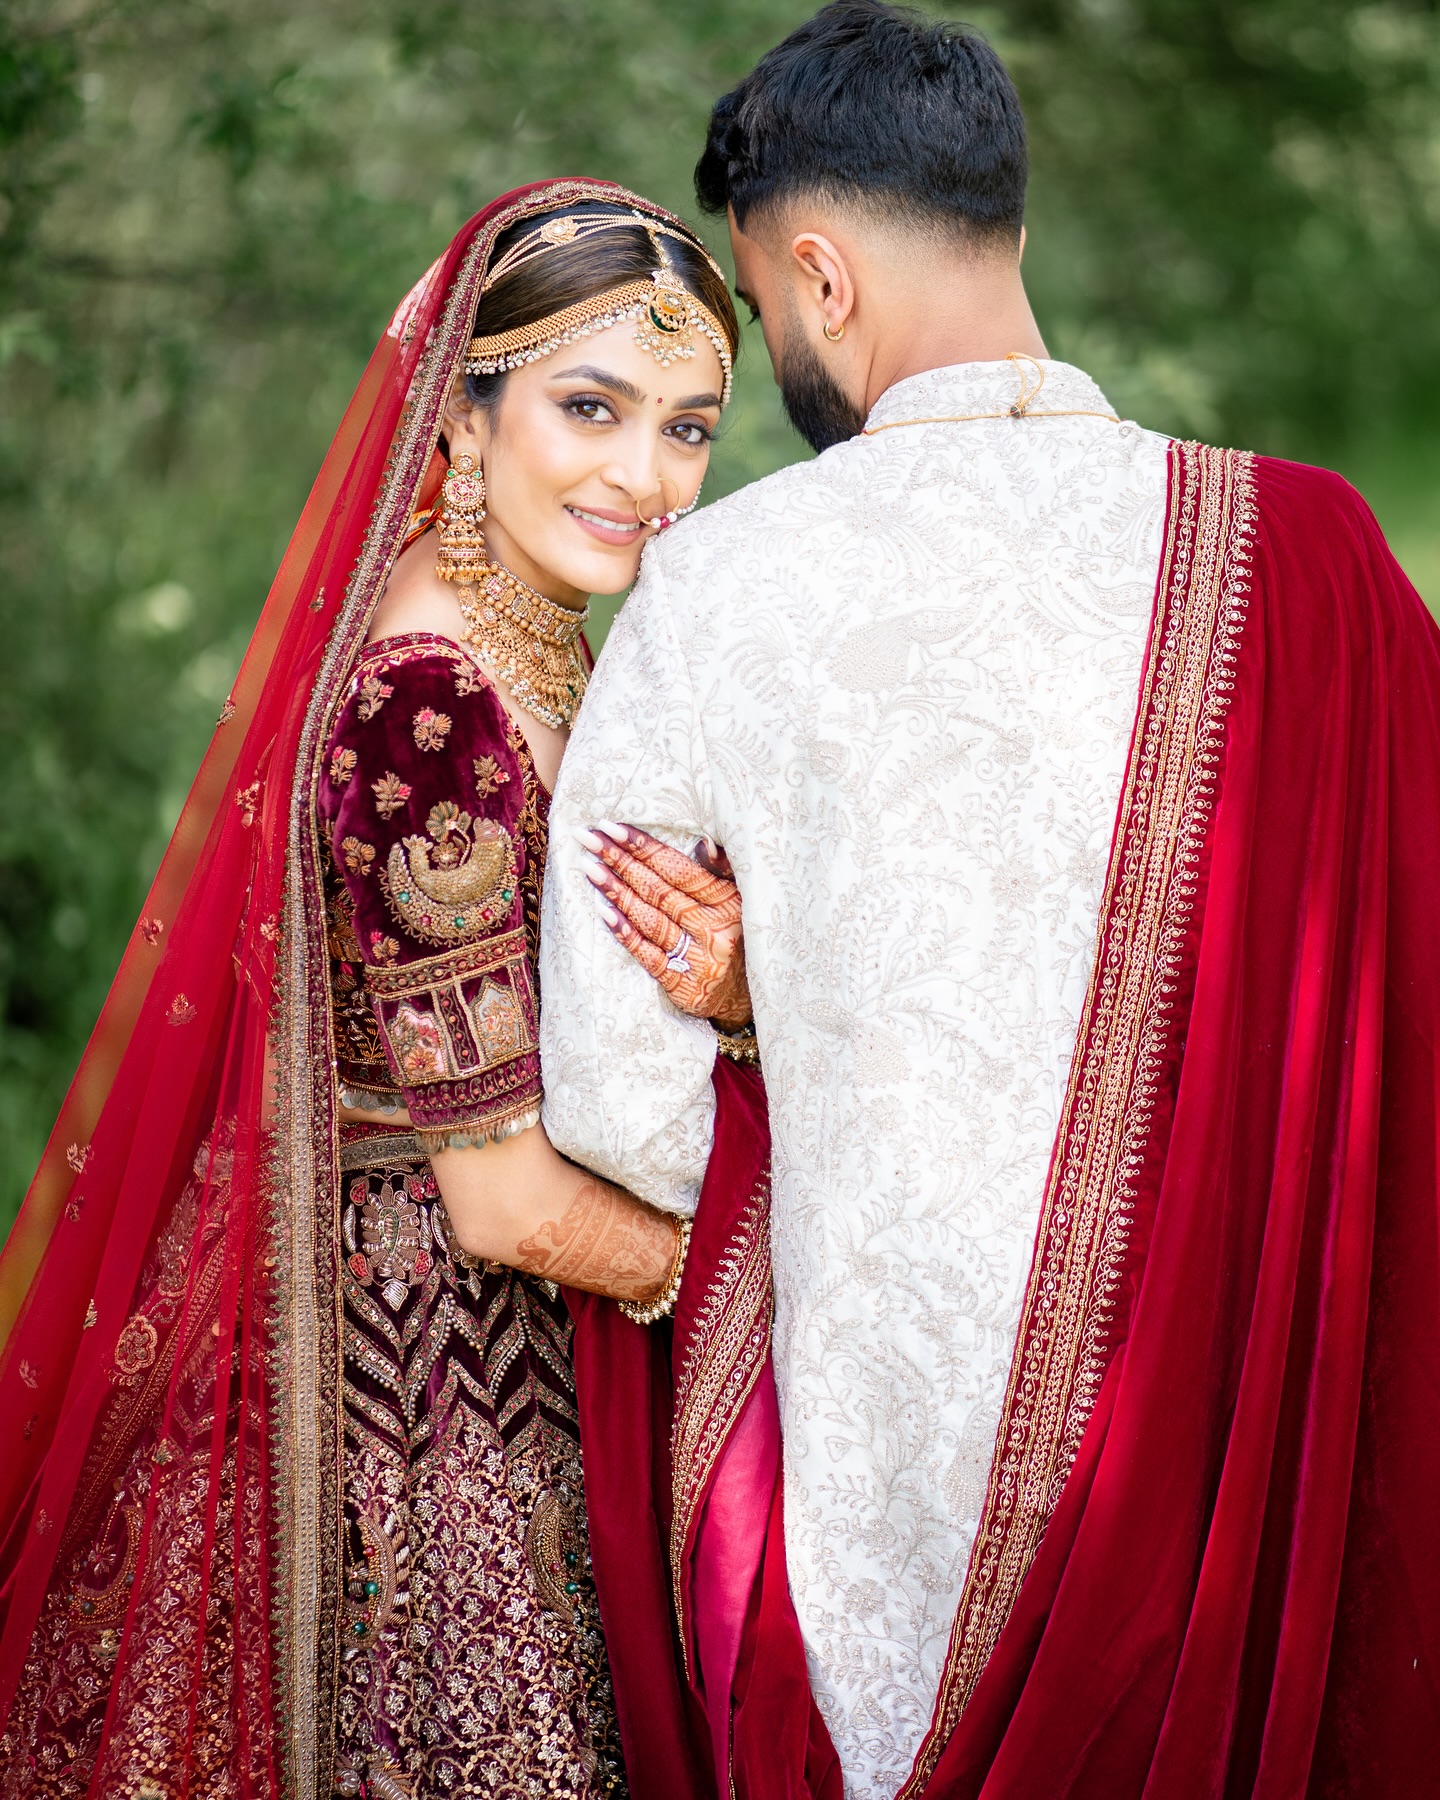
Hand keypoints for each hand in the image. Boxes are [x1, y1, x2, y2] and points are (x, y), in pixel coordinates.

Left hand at [578, 822, 751, 1030]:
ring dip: (616, 892)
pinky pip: (648, 955)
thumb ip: (722, 870)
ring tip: (589, 868)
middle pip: (658, 890)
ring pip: (650, 919)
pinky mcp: (683, 985)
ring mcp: (698, 959)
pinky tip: (603, 913)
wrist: (744, 995)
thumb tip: (702, 840)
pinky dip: (625, 933)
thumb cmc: (736, 936)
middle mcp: (713, 929)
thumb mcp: (740, 901)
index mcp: (728, 902)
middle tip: (588, 838)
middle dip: (620, 861)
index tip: (612, 827)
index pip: (678, 869)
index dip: (644, 847)